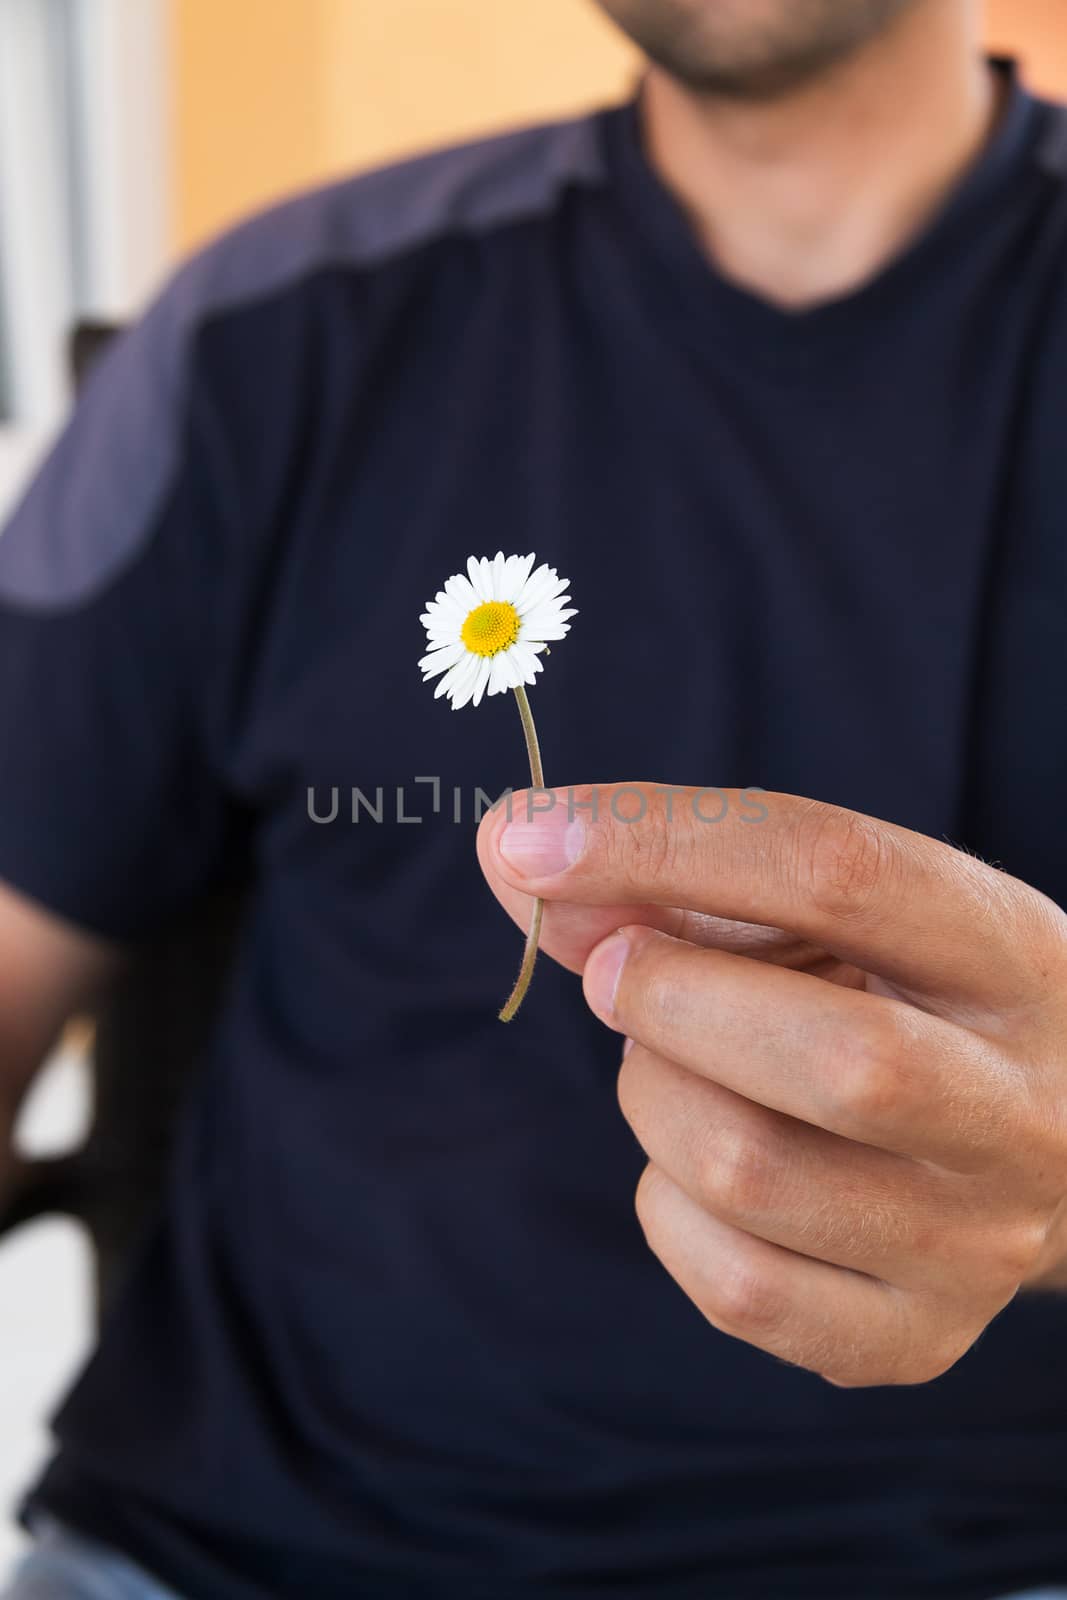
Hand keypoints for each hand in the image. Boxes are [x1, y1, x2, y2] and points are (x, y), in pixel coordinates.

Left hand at [477, 784, 1066, 1386]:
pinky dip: (668, 1206)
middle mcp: (1021, 1108)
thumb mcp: (821, 911)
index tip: (528, 838)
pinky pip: (733, 1287)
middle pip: (835, 1061)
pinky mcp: (914, 1336)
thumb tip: (519, 857)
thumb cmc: (890, 994)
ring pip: (750, 1173)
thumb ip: (674, 878)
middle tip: (615, 970)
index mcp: (1011, 955)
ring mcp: (978, 1241)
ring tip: (677, 1064)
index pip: (841, 875)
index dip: (664, 845)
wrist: (1028, 1143)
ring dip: (656, 1094)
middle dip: (669, 999)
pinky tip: (698, 1168)